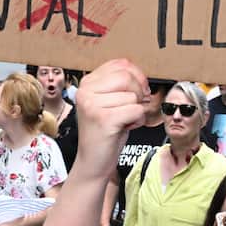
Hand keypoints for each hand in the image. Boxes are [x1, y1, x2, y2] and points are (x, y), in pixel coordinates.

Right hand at [74, 59, 148, 176]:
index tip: (138, 91)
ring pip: (133, 96)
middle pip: (127, 77)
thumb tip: (139, 74)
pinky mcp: (103, 119)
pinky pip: (135, 110)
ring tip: (123, 121)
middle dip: (138, 93)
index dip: (137, 76)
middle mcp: (86, 91)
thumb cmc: (106, 131)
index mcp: (87, 83)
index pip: (120, 64)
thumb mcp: (109, 102)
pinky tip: (125, 128)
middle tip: (132, 108)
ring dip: (136, 111)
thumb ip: (119, 84)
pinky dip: (137, 121)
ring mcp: (92, 105)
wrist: (93, 161)